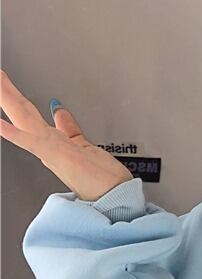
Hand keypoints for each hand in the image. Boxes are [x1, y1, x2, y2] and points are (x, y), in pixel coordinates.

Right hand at [0, 69, 133, 201]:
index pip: (28, 112)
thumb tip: (58, 108)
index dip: (13, 95)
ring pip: (23, 120)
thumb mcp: (82, 144)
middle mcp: (48, 145)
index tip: (2, 79)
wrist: (113, 198)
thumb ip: (68, 126)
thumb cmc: (101, 178)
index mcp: (52, 141)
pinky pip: (34, 143)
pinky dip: (16, 134)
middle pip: (22, 112)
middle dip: (5, 91)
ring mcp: (51, 150)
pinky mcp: (57, 158)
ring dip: (6, 101)